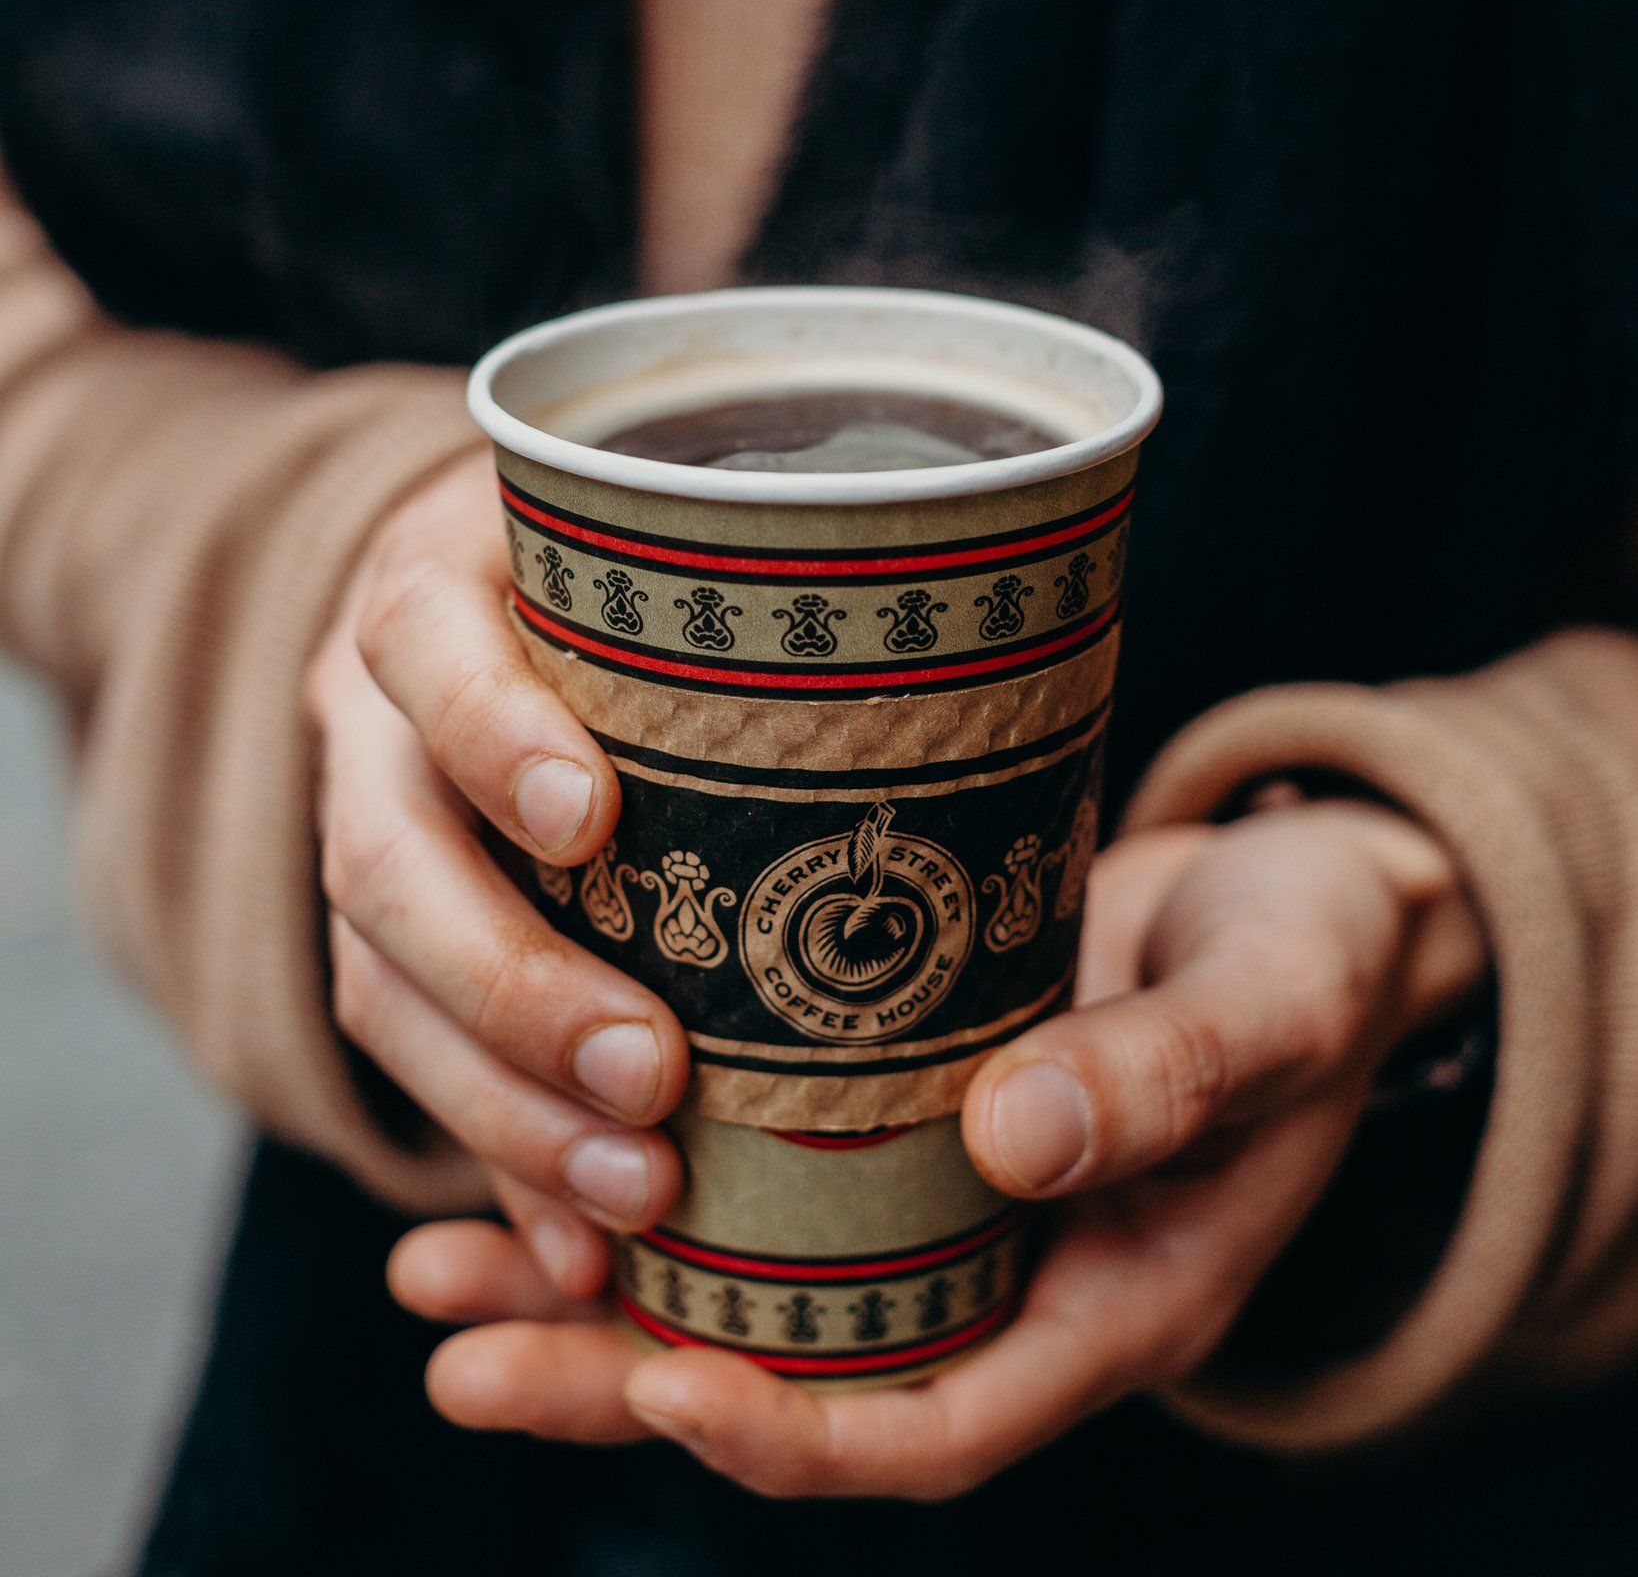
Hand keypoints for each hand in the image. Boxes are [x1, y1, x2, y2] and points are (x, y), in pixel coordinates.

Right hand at [307, 451, 689, 1289]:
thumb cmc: (640, 588)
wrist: (498, 606)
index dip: (489, 733)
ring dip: (502, 1109)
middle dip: (509, 984)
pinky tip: (580, 1250)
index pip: (425, 643)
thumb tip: (979, 696)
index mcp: (441, 590)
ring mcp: (370, 837)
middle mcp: (377, 723)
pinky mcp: (388, 946)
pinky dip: (495, 1165)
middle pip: (385, 861)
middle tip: (648, 1076)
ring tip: (634, 1194)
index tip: (589, 819)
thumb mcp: (675, 554)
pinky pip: (411, 1071)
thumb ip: (763, 598)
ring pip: (379, 987)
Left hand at [387, 799, 1486, 1484]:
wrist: (1300, 891)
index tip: (660, 1389)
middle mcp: (1004, 1273)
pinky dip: (640, 1170)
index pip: (932, 1424)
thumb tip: (1012, 1144)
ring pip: (748, 1285)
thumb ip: (1165, 1078)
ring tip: (430, 1271)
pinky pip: (759, 1175)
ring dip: (588, 1291)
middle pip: (794, 1377)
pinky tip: (521, 1138)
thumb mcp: (1268, 1008)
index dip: (794, 1436)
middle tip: (459, 1354)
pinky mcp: (896, 1110)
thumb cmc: (1309, 956)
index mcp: (1107, 1299)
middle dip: (620, 1383)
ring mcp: (942, 1198)